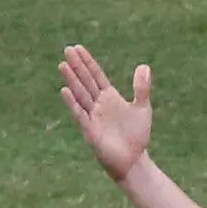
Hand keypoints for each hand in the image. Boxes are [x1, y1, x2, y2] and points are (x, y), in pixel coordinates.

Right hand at [60, 45, 151, 181]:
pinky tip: (65, 90)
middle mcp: (98, 104)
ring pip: (80, 94)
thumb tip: (144, 66)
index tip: (78, 48)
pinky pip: (80, 114)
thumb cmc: (136, 135)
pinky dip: (72, 102)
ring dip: (72, 80)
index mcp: (109, 97)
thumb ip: (141, 88)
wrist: (133, 160)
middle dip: (77, 66)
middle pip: (85, 81)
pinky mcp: (90, 130)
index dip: (88, 62)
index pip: (96, 75)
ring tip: (63, 64)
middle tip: (67, 49)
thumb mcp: (142, 108)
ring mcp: (92, 116)